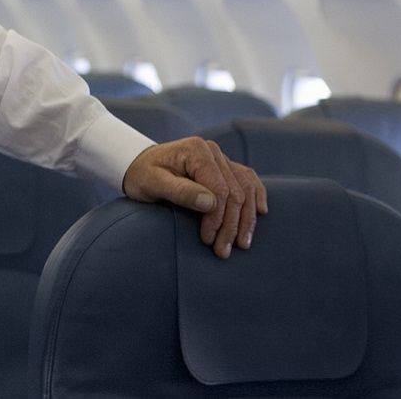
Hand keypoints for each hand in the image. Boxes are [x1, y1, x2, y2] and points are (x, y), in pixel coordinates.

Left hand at [121, 137, 267, 258]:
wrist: (139, 165)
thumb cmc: (142, 175)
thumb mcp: (153, 184)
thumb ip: (181, 192)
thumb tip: (211, 204)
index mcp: (197, 151)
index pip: (219, 189)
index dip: (217, 218)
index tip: (208, 240)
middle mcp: (213, 151)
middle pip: (235, 192)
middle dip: (231, 225)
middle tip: (224, 251)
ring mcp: (221, 158)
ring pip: (246, 189)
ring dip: (246, 218)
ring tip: (241, 243)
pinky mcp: (224, 167)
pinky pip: (248, 180)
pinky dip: (257, 196)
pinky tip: (262, 212)